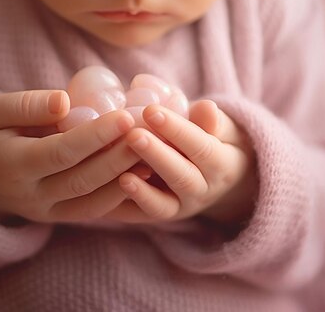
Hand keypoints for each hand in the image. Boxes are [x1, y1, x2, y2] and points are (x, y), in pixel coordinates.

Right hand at [0, 90, 138, 222]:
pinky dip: (120, 195)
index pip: (62, 152)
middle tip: (150, 134)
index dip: (95, 136)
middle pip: (84, 179)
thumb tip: (66, 101)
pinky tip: (144, 174)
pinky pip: (93, 210)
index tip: (126, 116)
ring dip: (126, 178)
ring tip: (155, 152)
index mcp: (15, 165)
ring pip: (93, 199)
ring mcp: (46, 210)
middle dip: (119, 157)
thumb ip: (25, 105)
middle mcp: (32, 195)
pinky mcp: (58, 216)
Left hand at [105, 100, 257, 224]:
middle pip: (181, 177)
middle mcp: (203, 191)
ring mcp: (181, 207)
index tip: (151, 110)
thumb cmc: (210, 139)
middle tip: (132, 135)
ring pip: (162, 204)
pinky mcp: (159, 217)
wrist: (214, 177)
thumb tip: (206, 107)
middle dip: (156, 156)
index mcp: (222, 165)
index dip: (176, 130)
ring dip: (141, 191)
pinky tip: (103, 192)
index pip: (201, 147)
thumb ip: (211, 120)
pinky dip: (123, 208)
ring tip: (121, 174)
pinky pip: (141, 217)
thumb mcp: (221, 128)